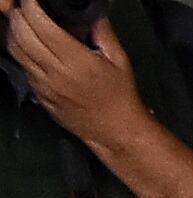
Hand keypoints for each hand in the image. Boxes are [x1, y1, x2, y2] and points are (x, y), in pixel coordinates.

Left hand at [4, 0, 154, 160]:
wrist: (116, 131)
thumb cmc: (120, 95)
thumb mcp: (119, 60)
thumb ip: (102, 32)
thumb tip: (90, 12)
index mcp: (76, 60)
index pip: (41, 25)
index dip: (31, 6)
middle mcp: (55, 72)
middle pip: (21, 34)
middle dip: (18, 15)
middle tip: (24, 7)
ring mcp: (44, 84)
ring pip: (15, 50)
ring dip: (14, 31)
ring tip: (21, 22)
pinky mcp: (39, 94)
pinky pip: (22, 66)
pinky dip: (20, 50)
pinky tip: (28, 44)